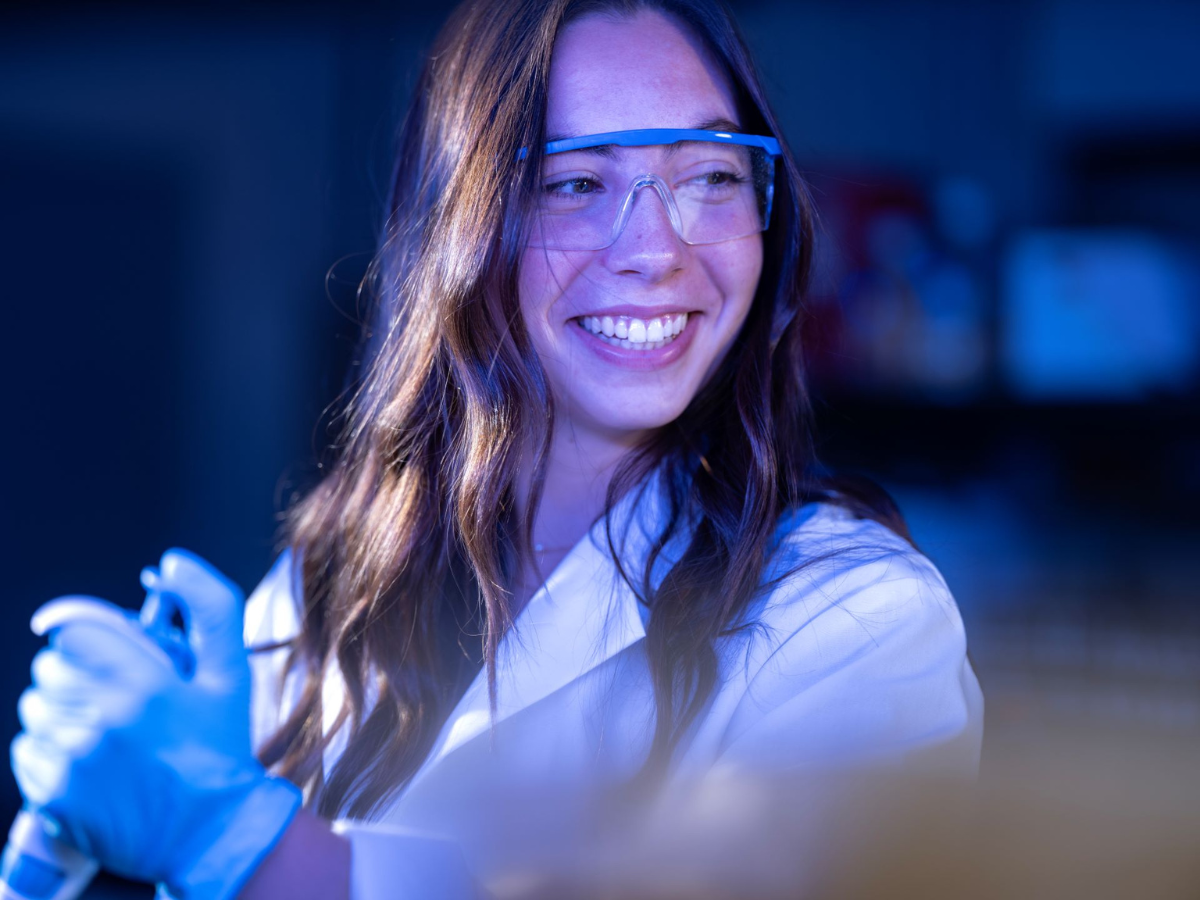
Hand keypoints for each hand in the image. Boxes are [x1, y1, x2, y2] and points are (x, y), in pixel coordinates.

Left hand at [11, 548, 300, 898]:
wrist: (209, 832)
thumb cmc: (220, 746)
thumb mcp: (231, 671)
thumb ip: (209, 605)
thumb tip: (169, 563)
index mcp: (146, 685)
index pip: (73, 632)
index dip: (85, 636)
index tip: (103, 652)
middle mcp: (103, 721)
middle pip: (49, 668)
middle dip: (75, 672)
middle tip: (113, 695)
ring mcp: (73, 762)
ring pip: (34, 707)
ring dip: (60, 710)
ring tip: (101, 730)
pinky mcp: (52, 796)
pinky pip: (25, 750)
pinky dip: (47, 749)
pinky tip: (86, 760)